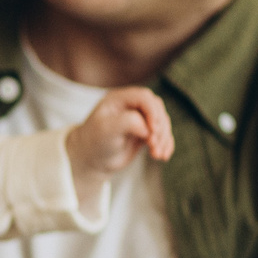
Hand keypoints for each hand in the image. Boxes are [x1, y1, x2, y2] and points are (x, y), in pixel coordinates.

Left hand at [62, 86, 173, 210]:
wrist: (91, 160)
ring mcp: (140, 118)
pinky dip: (166, 144)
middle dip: (159, 128)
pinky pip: (163, 135)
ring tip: (157, 155)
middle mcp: (132, 105)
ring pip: (162, 122)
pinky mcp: (146, 132)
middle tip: (154, 146)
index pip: (144, 97)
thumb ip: (126, 122)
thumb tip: (147, 128)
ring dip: (163, 138)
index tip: (152, 131)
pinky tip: (163, 157)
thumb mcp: (105, 130)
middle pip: (157, 109)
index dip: (152, 111)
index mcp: (119, 98)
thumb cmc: (94, 142)